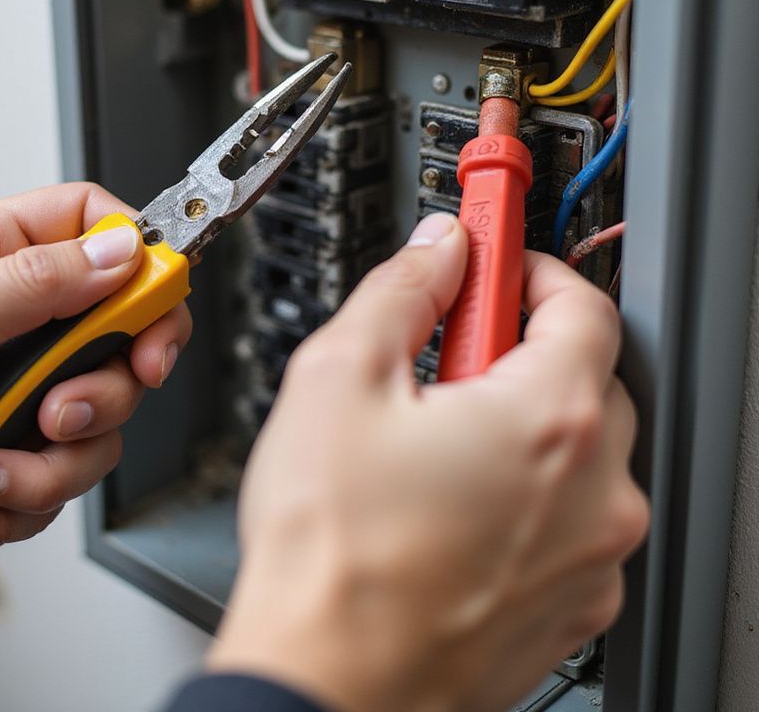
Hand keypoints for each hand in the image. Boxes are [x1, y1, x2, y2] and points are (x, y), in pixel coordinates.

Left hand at [0, 183, 190, 565]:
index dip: (143, 265)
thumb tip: (122, 253)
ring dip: (43, 466)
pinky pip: (54, 480)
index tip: (156, 315)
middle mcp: (16, 320)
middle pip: (117, 339)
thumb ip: (34, 284)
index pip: (99, 232)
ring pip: (95, 424)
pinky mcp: (8, 447)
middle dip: (100, 393)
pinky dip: (11, 502)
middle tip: (56, 413)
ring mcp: (15, 387)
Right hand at [210, 213, 648, 711]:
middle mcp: (595, 493)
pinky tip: (449, 500)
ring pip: (580, 451)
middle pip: (587, 375)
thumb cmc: (332, 552)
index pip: (579, 303)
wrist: (324, 684)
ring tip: (434, 435)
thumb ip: (403, 292)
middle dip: (522, 344)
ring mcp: (590, 560)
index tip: (498, 254)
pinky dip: (528, 490)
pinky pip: (570, 520)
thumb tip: (437, 251)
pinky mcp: (569, 608)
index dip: (530, 266)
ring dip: (523, 420)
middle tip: (453, 345)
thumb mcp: (342, 376)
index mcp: (549, 420)